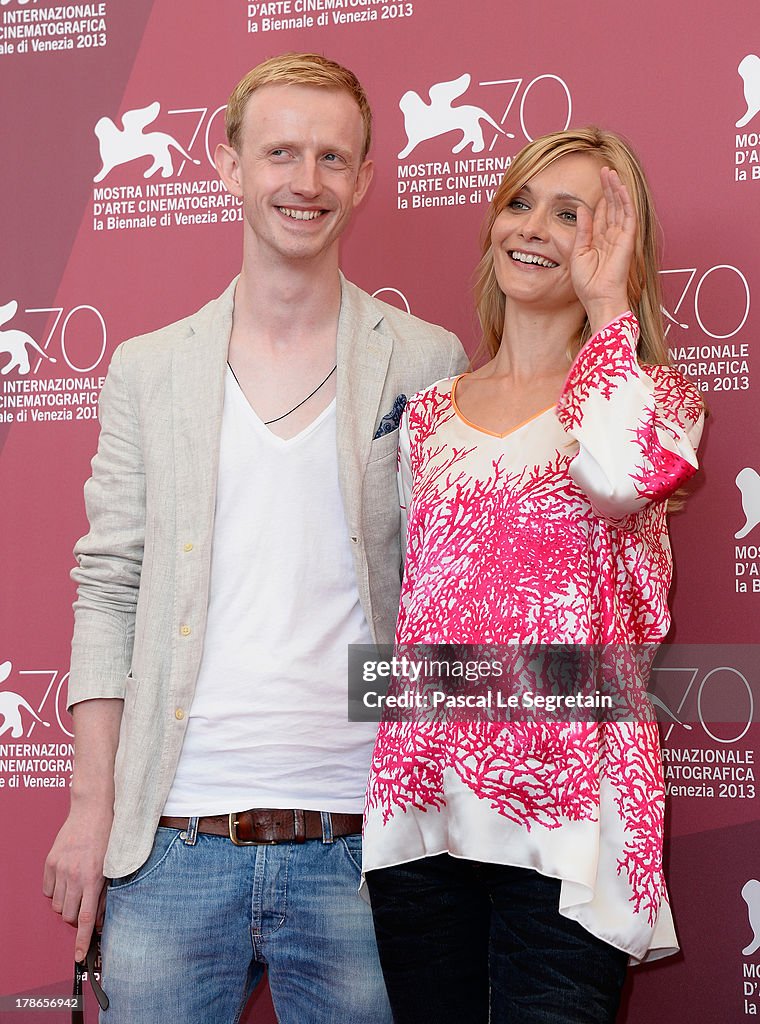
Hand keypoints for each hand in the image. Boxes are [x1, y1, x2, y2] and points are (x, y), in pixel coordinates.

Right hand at [43, 801, 111, 960]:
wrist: (94, 809)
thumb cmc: (109, 835)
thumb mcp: (114, 867)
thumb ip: (106, 894)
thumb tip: (102, 920)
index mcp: (94, 878)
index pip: (88, 919)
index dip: (83, 941)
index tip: (79, 956)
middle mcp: (75, 876)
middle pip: (70, 915)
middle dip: (78, 917)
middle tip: (86, 904)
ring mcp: (60, 869)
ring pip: (58, 906)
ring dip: (67, 904)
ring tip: (78, 888)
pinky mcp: (50, 862)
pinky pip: (48, 891)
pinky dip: (56, 891)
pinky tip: (67, 879)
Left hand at [571, 166, 635, 331]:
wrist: (598, 298)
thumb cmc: (588, 283)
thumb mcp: (578, 253)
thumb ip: (582, 231)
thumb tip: (581, 209)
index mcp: (599, 240)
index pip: (600, 213)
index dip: (599, 197)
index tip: (596, 181)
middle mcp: (611, 236)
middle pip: (611, 206)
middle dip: (608, 188)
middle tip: (605, 170)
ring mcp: (620, 237)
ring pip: (620, 207)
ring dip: (616, 189)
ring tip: (611, 172)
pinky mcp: (627, 240)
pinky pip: (628, 216)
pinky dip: (625, 201)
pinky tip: (621, 187)